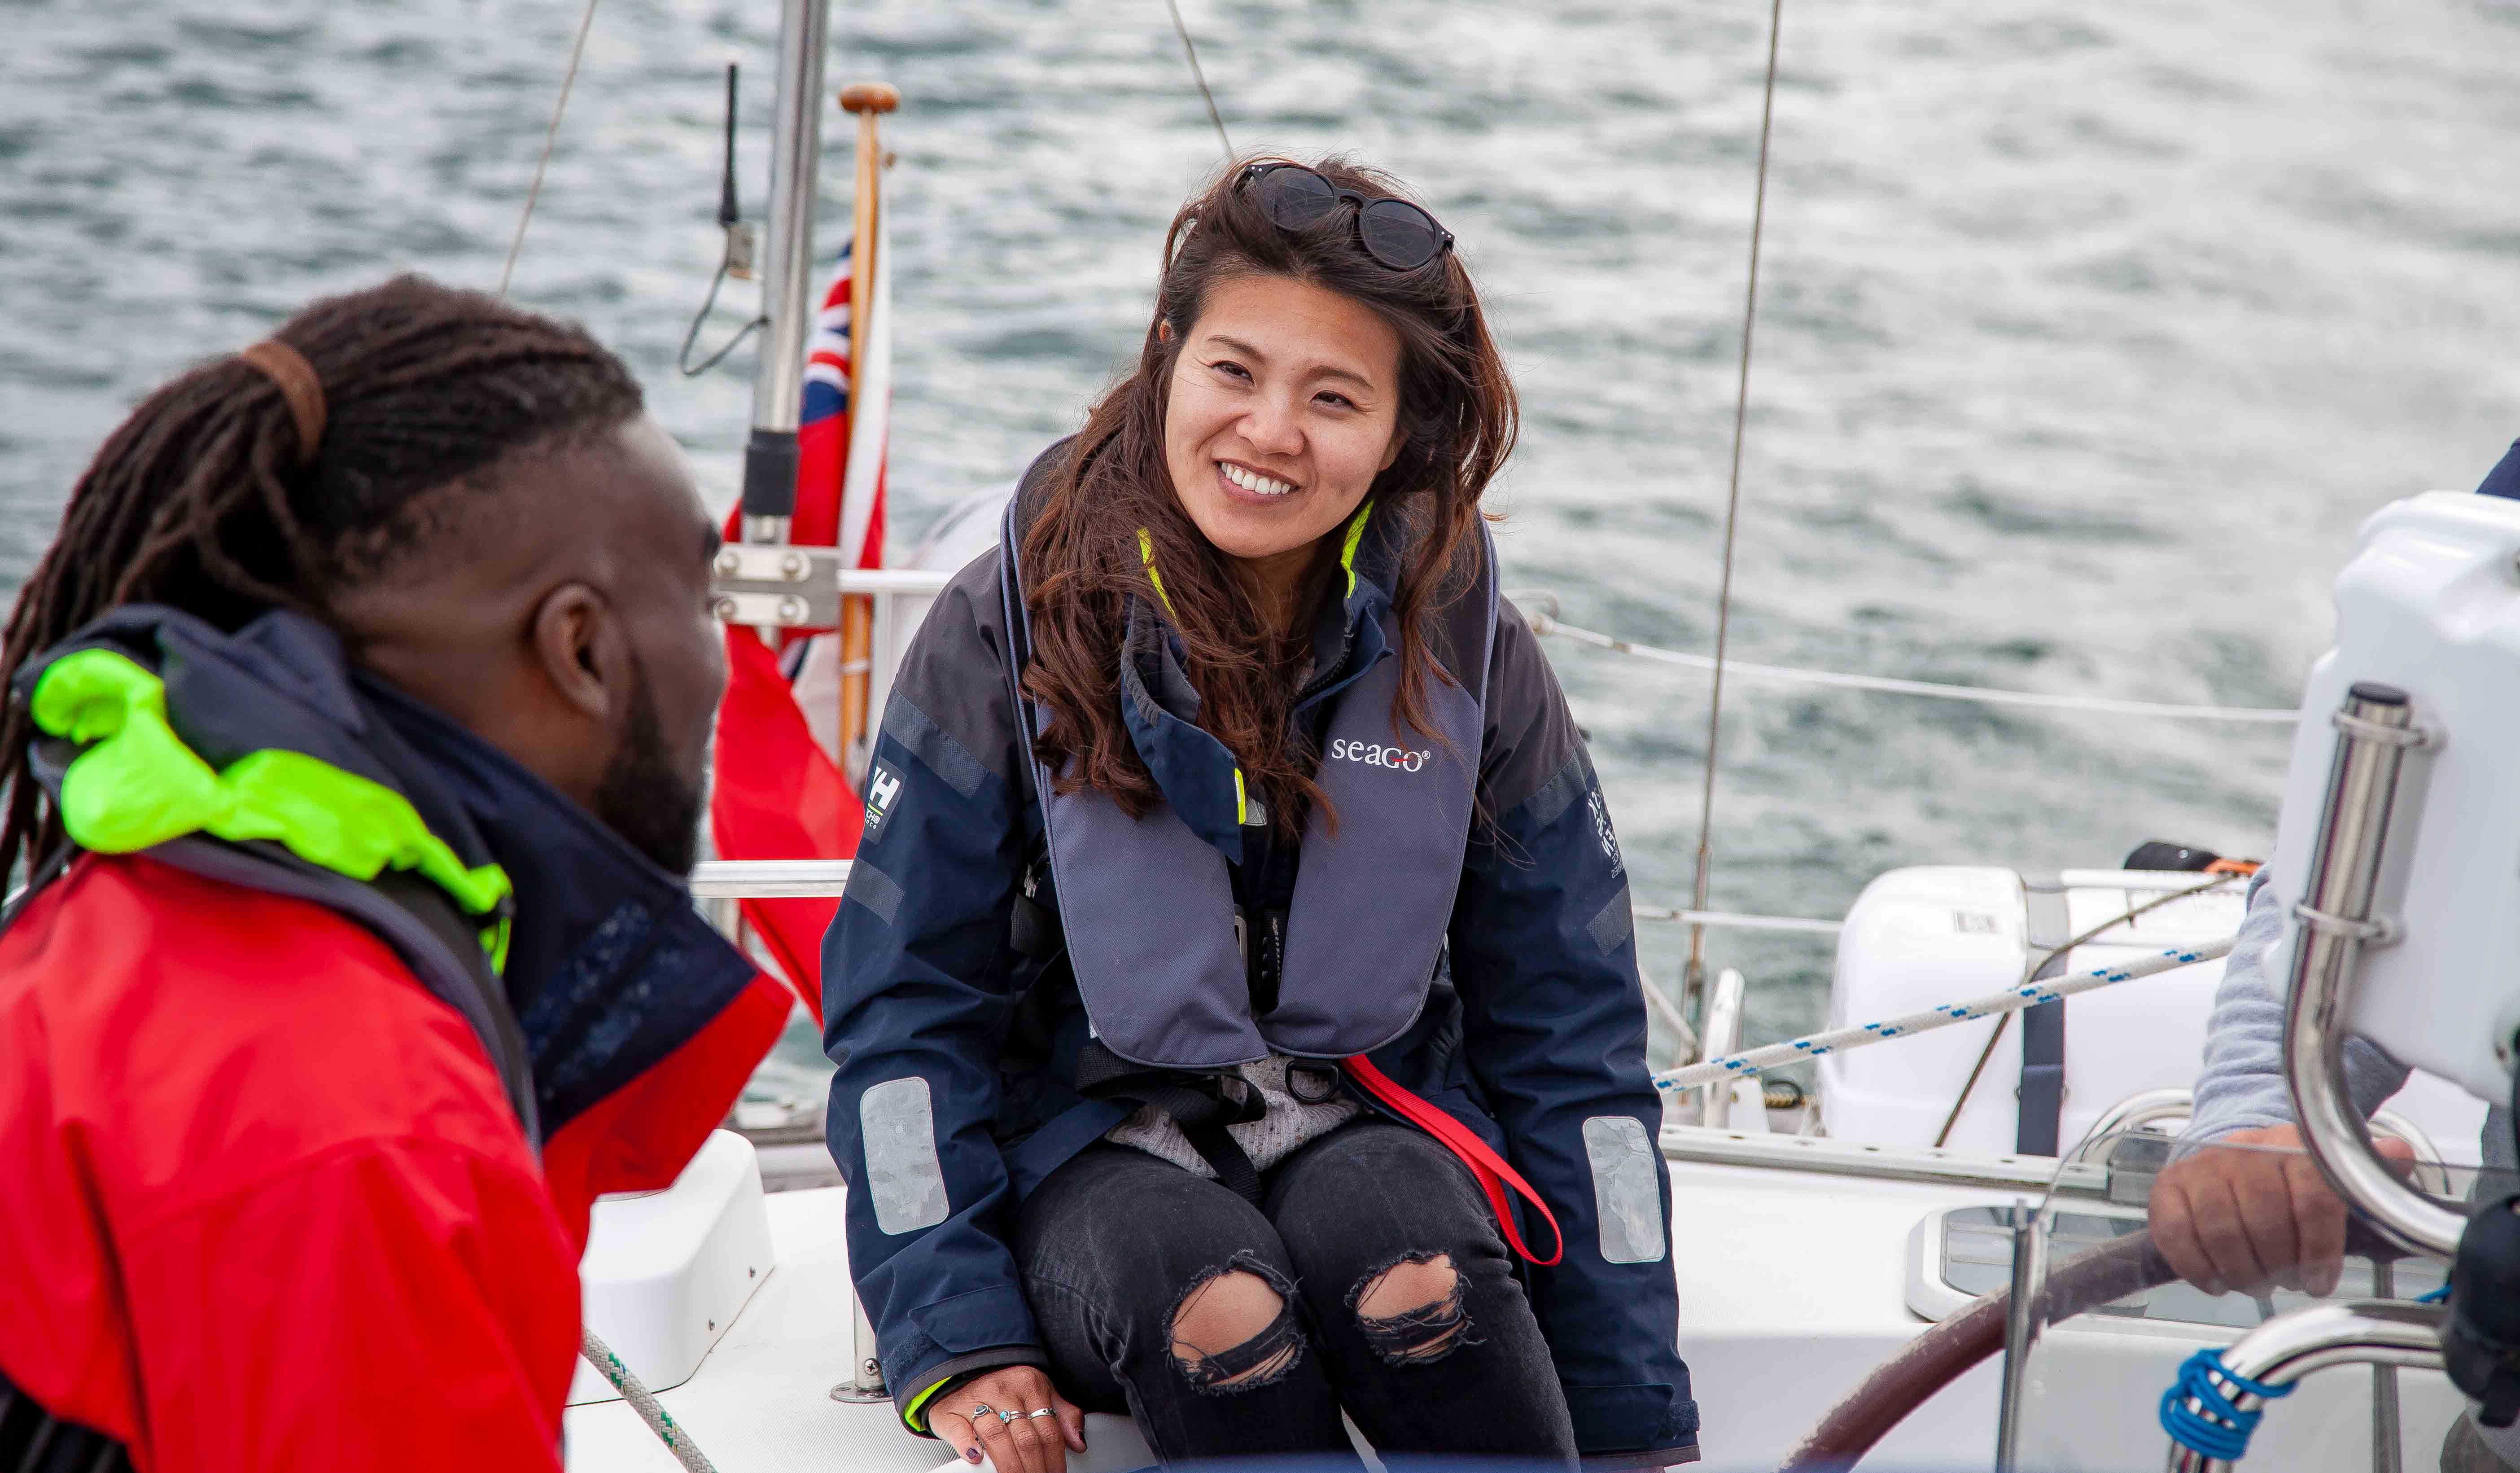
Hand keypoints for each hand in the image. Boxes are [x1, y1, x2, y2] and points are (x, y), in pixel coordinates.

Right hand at [928, 1366, 1084, 1472]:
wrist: (962, 1369)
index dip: (1055, 1461)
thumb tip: (1079, 1441)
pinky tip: (976, 1458)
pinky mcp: (950, 1412)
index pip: (1048, 1431)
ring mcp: (975, 1399)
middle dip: (1035, 1469)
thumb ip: (1062, 1415)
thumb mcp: (1038, 1391)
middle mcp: (1002, 1390)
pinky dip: (968, 1444)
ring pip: (996, 1435)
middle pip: (1025, 1438)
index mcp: (1029, 1384)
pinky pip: (959, 1429)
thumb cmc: (1004, 1386)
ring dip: (1009, 1465)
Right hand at [2148, 1123, 2412, 1296]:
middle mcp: (2245, 1150)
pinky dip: (2197, 1267)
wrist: (2236, 1156)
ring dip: (2242, 1272)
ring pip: (2220, 1232)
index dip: (2320, 1250)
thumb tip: (2400, 1158)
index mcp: (2295, 1146)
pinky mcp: (2169, 1186)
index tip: (2320, 1280)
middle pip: (2264, 1221)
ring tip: (2256, 1283)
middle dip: (2280, 1267)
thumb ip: (2371, 1170)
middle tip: (2287, 1282)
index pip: (2314, 1198)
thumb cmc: (2291, 1179)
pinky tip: (2218, 1281)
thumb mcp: (2335, 1172)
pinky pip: (2175, 1233)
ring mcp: (2203, 1167)